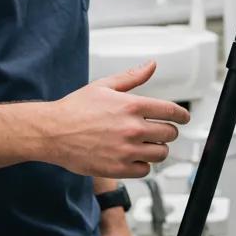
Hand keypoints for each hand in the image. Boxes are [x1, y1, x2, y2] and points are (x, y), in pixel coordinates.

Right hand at [49, 61, 189, 178]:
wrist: (52, 132)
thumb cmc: (75, 108)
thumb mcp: (104, 86)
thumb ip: (132, 77)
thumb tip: (151, 65)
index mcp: (132, 106)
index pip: (171, 112)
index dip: (182, 115)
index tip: (184, 118)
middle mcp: (132, 128)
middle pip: (170, 134)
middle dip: (168, 132)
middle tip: (160, 132)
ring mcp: (127, 150)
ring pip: (160, 154)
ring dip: (156, 149)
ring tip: (146, 145)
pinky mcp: (118, 168)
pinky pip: (145, 170)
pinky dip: (142, 165)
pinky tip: (133, 157)